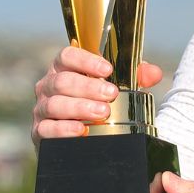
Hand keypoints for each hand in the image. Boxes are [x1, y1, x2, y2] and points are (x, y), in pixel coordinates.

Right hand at [31, 45, 163, 145]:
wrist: (82, 136)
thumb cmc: (99, 102)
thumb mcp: (119, 86)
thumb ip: (137, 77)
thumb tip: (154, 73)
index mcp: (65, 68)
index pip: (67, 56)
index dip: (86, 60)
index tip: (108, 69)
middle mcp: (49, 86)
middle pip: (62, 81)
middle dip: (88, 87)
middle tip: (111, 94)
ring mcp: (42, 109)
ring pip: (54, 104)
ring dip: (79, 107)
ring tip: (102, 112)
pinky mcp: (39, 132)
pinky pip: (47, 129)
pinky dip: (63, 129)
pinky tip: (81, 130)